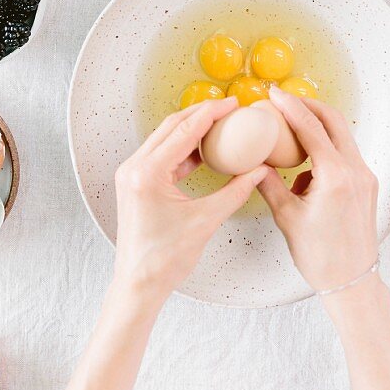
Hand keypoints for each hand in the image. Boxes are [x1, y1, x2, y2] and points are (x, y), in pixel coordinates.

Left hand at [113, 97, 266, 302]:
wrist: (138, 285)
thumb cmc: (164, 260)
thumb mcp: (205, 221)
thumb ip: (234, 192)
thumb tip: (258, 172)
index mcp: (148, 173)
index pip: (184, 131)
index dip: (211, 113)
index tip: (232, 104)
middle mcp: (134, 167)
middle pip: (171, 127)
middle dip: (201, 114)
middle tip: (228, 109)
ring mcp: (131, 174)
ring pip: (164, 138)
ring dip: (191, 129)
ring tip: (219, 126)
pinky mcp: (135, 182)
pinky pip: (160, 154)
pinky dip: (182, 148)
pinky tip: (203, 151)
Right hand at [257, 86, 378, 291]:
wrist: (352, 282)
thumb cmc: (322, 257)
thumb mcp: (287, 217)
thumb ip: (269, 184)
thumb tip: (254, 163)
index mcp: (335, 176)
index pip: (311, 128)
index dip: (291, 106)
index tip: (275, 94)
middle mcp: (355, 171)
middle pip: (334, 121)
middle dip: (309, 106)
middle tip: (285, 101)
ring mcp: (365, 176)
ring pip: (342, 135)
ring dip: (319, 125)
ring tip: (293, 128)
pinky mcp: (367, 184)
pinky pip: (346, 153)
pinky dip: (327, 147)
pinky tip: (306, 164)